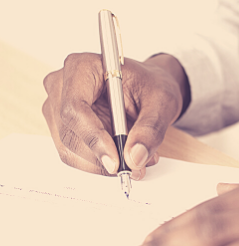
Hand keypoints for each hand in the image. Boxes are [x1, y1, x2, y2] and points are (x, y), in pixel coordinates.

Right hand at [42, 53, 189, 179]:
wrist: (147, 90)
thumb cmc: (150, 87)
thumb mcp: (161, 103)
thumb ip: (150, 129)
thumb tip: (134, 158)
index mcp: (81, 67)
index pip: (75, 108)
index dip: (94, 138)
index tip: (116, 162)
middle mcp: (61, 87)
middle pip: (70, 134)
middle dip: (102, 158)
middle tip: (135, 167)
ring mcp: (58, 109)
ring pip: (70, 150)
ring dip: (104, 164)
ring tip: (137, 160)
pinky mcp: (65, 129)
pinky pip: (76, 157)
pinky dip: (101, 164)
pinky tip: (124, 157)